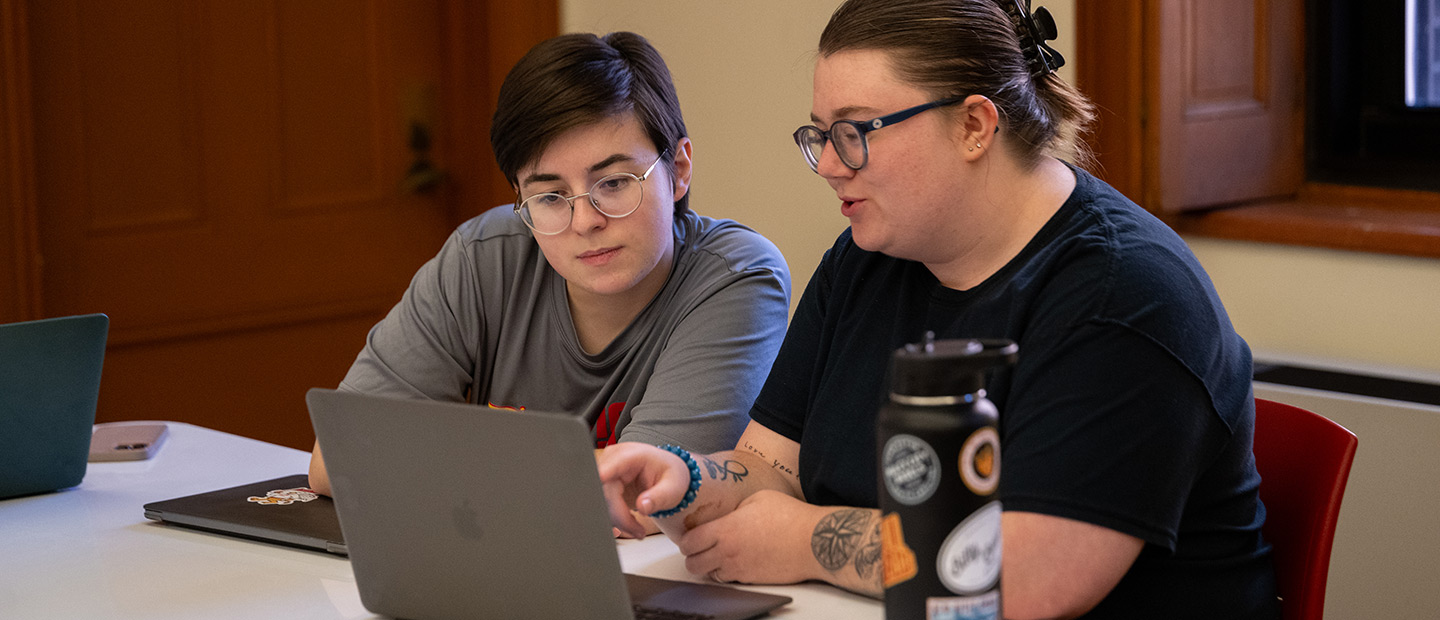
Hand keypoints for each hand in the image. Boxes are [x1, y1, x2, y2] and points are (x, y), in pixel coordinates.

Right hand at [596, 442, 689, 538]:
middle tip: (638, 531)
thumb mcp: (672, 487)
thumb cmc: (670, 475)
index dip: (603, 476)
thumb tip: (642, 507)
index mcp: (632, 455)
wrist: (667, 474)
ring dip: (618, 520)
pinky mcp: (603, 485)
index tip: (599, 484)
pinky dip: (615, 519)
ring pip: (601, 501)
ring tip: (638, 529)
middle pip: (604, 491)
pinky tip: (630, 523)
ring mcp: (606, 472)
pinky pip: (602, 506)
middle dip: (619, 515)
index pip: (613, 465)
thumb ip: (658, 497)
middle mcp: (614, 460)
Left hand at [675, 489, 823, 585]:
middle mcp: (728, 552)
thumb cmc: (791, 517)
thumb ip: (736, 507)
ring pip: (710, 575)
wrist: (813, 541)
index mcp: (725, 529)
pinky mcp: (752, 580)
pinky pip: (730, 581)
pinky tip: (738, 562)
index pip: (689, 542)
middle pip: (693, 564)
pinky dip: (729, 574)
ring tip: (720, 555)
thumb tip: (728, 513)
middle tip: (700, 549)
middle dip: (693, 557)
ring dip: (711, 566)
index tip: (690, 537)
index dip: (686, 540)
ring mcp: (739, 569)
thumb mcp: (758, 498)